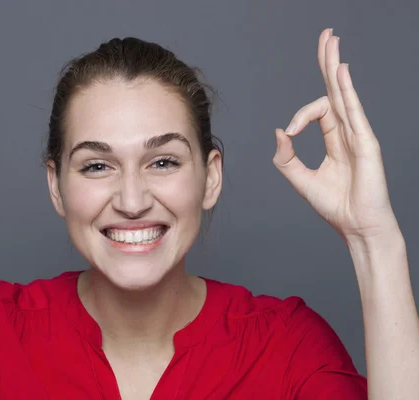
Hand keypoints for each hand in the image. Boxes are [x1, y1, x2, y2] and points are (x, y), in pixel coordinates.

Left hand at [272, 28, 398, 243]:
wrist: (356, 226)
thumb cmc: (334, 205)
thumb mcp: (300, 179)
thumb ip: (286, 157)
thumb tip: (280, 131)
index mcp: (335, 139)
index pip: (318, 110)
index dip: (300, 116)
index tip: (290, 133)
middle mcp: (348, 131)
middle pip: (336, 89)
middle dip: (328, 62)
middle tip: (326, 36)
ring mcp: (358, 134)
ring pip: (344, 93)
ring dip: (335, 66)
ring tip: (330, 40)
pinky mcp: (365, 142)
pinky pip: (353, 110)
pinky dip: (346, 89)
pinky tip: (340, 70)